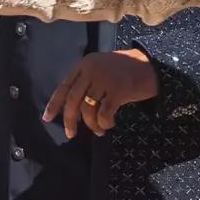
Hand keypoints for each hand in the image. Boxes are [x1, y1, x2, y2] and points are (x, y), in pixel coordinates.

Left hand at [44, 48, 159, 137]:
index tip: (47, 119)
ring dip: (91, 124)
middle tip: (70, 134)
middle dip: (70, 120)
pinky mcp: (118, 90)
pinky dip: (104, 123)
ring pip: (88, 109)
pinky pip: (104, 113)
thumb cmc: (125, 71)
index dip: (54, 104)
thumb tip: (71, 109)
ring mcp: (105, 79)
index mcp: (85, 64)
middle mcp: (92, 70)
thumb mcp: (102, 70)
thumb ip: (87, 81)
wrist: (152, 66)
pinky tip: (110, 125)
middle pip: (73, 99)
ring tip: (99, 130)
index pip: (64, 86)